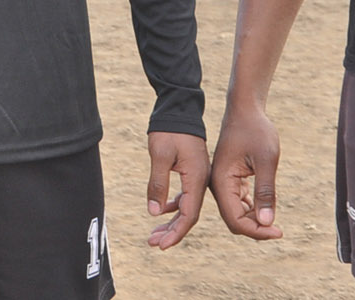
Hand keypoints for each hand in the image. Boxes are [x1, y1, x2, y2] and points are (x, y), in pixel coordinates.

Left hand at [144, 131, 208, 248]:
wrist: (179, 109)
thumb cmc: (169, 130)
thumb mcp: (159, 155)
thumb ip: (158, 184)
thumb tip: (155, 212)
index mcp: (197, 177)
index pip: (189, 214)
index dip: (176, 232)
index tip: (162, 245)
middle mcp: (201, 180)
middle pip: (189, 214)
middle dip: (172, 231)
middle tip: (153, 244)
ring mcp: (198, 176)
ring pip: (187, 206)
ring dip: (171, 221)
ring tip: (154, 234)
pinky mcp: (193, 172)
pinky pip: (185, 195)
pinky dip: (174, 206)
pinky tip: (162, 213)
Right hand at [209, 105, 284, 239]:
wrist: (246, 109)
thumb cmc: (256, 130)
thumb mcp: (266, 160)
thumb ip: (265, 192)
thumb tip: (267, 223)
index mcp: (221, 182)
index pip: (235, 220)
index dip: (257, 231)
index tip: (278, 231)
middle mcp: (217, 185)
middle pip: (234, 221)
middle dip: (255, 228)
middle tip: (279, 228)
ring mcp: (223, 183)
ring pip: (236, 213)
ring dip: (254, 219)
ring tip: (275, 217)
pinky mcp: (230, 179)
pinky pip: (238, 202)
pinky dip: (252, 208)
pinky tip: (267, 204)